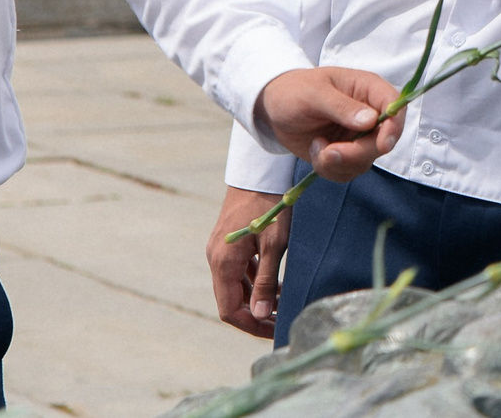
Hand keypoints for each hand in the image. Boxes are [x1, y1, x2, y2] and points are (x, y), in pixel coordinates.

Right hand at [209, 186, 291, 336]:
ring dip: (256, 298)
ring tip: (284, 303)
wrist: (261, 171)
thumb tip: (260, 315)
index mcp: (223, 262)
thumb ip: (266, 280)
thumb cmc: (272, 204)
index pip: (230, 310)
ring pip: (235, 286)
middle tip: (282, 320)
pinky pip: (239, 271)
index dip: (251, 325)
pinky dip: (254, 282)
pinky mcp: (229, 243)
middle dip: (255, 315)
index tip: (275, 330)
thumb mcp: (275, 243)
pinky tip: (276, 284)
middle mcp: (216, 259)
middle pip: (231, 301)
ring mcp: (221, 250)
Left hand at [254, 67, 403, 182]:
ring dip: (338, 162)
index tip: (383, 145)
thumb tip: (370, 119)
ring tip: (316, 146)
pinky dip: (330, 169)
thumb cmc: (295, 91)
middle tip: (329, 152)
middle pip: (383, 141)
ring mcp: (359, 136)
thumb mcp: (314, 94)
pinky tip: (316, 150)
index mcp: (368, 89)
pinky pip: (348, 171)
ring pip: (365, 160)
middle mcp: (370, 114)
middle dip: (356, 153)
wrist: (275, 107)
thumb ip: (341, 106)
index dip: (394, 126)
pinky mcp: (346, 154)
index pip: (395, 106)